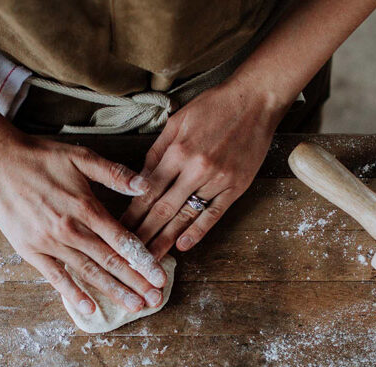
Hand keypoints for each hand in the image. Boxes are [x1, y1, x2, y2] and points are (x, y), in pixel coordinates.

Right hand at [0, 134, 167, 314]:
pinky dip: (73, 293)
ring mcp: (50, 243)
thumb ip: (114, 173)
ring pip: (88, 272)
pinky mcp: (31, 251)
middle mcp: (71, 229)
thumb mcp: (81, 156)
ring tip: (134, 307)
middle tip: (155, 301)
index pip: (123, 241)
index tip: (160, 278)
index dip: (144, 261)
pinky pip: (56, 277)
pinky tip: (89, 308)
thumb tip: (146, 186)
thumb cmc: (42, 158)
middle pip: (110, 261)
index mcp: (87, 207)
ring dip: (113, 291)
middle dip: (136, 283)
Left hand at [120, 77, 286, 258]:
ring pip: (185, 216)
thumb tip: (139, 180)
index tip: (120, 229)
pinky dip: (197, 232)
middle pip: (163, 209)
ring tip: (151, 257)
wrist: (256, 100)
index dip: (133, 213)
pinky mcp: (235, 188)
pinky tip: (183, 246)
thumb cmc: (214, 106)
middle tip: (130, 253)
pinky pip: (213, 214)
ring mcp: (217, 180)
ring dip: (166, 239)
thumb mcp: (178, 121)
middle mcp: (195, 169)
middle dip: (144, 233)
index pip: (148, 190)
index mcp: (178, 151)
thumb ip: (157, 152)